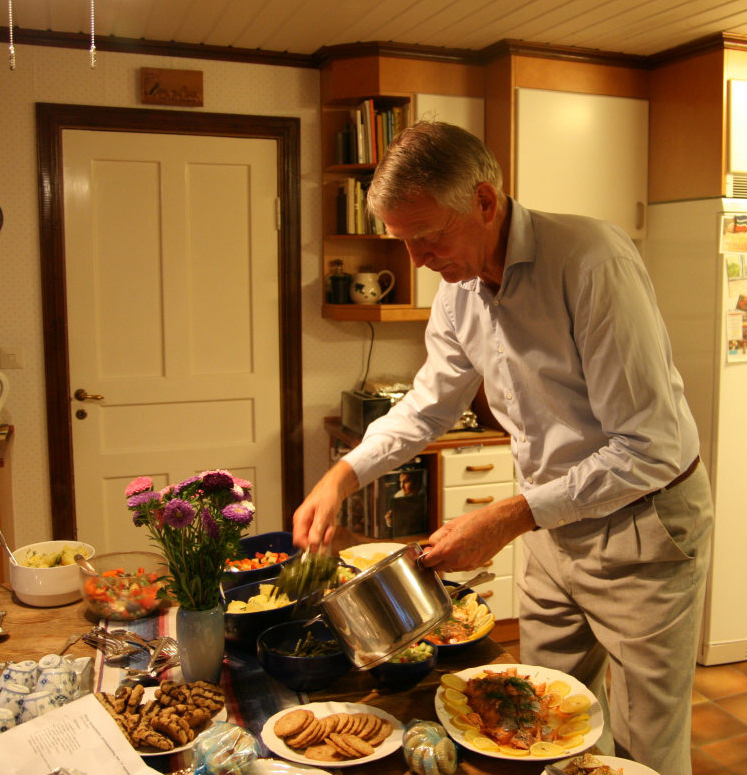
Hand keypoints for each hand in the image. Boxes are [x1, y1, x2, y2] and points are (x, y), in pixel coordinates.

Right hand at [292, 461, 359, 550]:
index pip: (298, 540)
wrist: (334, 488)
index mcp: (300, 519)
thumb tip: (312, 545)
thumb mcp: (324, 513)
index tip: (319, 547)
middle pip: (308, 541)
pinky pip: (323, 535)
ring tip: (331, 522)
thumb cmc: (327, 496)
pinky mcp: (316, 526)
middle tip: (328, 530)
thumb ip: (317, 530)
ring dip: (327, 534)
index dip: (308, 546)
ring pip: (317, 539)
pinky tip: (331, 522)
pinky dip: (329, 531)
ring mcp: (309, 524)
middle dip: (321, 539)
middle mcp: (302, 523)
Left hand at [420, 494, 535, 572]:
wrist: (499, 524)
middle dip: (434, 560)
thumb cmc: (478, 521)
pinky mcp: (474, 566)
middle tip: (435, 549)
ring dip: (445, 561)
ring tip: (452, 546)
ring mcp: (466, 565)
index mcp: (448, 550)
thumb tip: (430, 545)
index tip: (424, 553)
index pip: (427, 562)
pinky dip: (456, 561)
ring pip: (448, 568)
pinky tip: (462, 549)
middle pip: (436, 568)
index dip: (423, 557)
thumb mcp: (451, 525)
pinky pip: (459, 567)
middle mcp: (457, 561)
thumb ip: (437, 537)